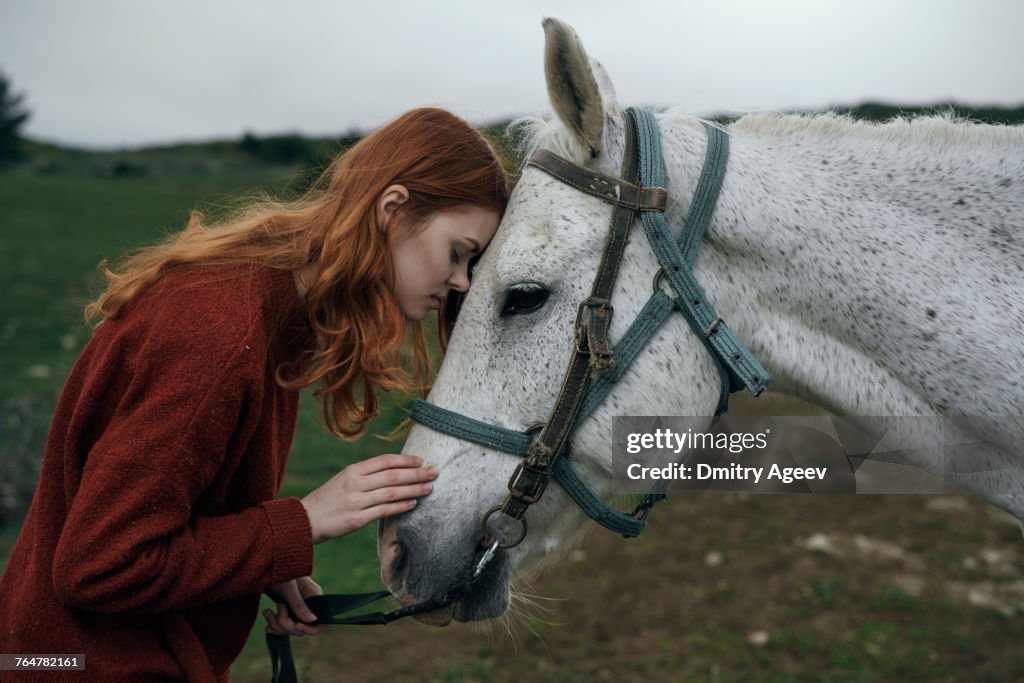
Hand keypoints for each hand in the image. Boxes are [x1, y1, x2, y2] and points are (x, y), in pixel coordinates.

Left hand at [264, 576, 323, 636]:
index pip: (320, 620)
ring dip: (277, 624)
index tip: (296, 625)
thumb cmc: (279, 570)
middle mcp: (307, 604)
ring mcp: (296, 608)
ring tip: (268, 612)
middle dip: (287, 625)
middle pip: (302, 627)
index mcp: (314, 597)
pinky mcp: (286, 610)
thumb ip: (299, 604)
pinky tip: (268, 622)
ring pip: (291, 629)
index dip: (310, 627)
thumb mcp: (289, 588)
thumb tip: (313, 620)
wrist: (265, 565)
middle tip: (276, 613)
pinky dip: (274, 626)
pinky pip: (283, 627)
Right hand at [301, 454, 436, 543]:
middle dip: (416, 473)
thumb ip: (366, 475)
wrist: (304, 520)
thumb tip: (395, 471)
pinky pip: (385, 510)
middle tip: (434, 472)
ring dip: (414, 489)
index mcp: (353, 470)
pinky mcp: (357, 519)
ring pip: (392, 492)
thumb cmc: (329, 499)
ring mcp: (356, 501)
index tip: (421, 460)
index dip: (405, 460)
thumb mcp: (344, 479)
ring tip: (429, 487)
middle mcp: (355, 483)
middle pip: (392, 475)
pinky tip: (414, 503)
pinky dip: (401, 506)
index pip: (384, 460)